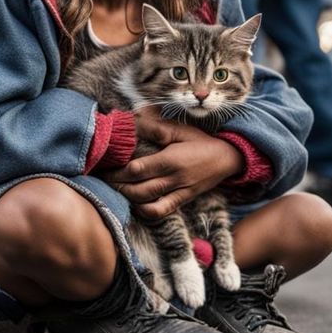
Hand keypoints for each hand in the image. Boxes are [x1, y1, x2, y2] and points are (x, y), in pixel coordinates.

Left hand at [113, 108, 242, 217]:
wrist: (228, 158)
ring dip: (128, 198)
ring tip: (116, 189)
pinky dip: (145, 211)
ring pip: (147, 203)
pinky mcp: (183, 200)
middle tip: (103, 179)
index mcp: (171, 160)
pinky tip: (136, 203)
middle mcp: (174, 179)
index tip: (105, 165)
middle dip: (117, 185)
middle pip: (138, 189)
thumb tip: (131, 120)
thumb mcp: (180, 129)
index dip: (118, 170)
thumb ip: (155, 127)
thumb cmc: (202, 141)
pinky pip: (162, 211)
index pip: (137, 169)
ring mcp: (179, 192)